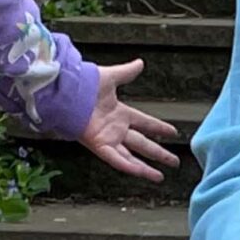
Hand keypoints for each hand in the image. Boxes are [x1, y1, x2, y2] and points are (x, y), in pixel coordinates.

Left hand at [79, 58, 178, 179]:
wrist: (66, 92)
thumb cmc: (83, 84)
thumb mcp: (110, 77)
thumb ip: (126, 72)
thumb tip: (140, 63)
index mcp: (120, 113)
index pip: (145, 123)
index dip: (159, 128)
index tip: (172, 133)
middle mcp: (116, 129)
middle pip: (143, 144)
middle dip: (158, 153)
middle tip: (173, 161)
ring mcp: (108, 139)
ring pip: (132, 157)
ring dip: (146, 168)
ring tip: (160, 177)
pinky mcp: (100, 146)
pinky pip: (117, 160)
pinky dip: (130, 167)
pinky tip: (143, 173)